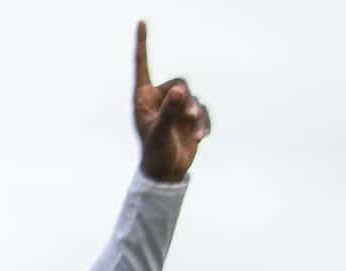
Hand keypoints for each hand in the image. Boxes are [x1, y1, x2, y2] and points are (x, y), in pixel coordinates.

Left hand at [132, 22, 209, 182]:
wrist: (166, 173)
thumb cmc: (155, 154)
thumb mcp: (161, 133)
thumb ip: (170, 111)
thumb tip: (179, 91)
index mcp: (143, 99)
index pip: (142, 66)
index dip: (142, 44)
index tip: (141, 21)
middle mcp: (159, 99)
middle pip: (180, 82)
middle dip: (186, 101)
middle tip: (186, 118)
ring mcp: (174, 107)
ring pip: (192, 97)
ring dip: (196, 116)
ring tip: (194, 135)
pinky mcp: (188, 116)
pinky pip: (202, 110)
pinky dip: (203, 122)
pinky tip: (201, 139)